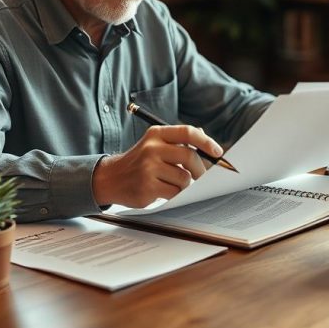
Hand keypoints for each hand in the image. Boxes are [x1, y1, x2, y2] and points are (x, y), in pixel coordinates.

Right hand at [92, 125, 223, 208]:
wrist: (111, 178)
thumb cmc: (139, 162)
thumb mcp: (154, 144)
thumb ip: (178, 140)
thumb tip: (204, 137)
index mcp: (156, 134)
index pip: (187, 132)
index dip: (206, 142)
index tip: (217, 152)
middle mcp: (152, 148)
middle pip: (189, 157)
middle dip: (199, 170)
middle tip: (199, 177)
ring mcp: (148, 168)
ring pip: (184, 178)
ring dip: (184, 184)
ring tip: (171, 183)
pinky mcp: (147, 187)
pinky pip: (174, 192)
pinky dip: (174, 194)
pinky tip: (162, 190)